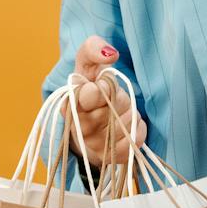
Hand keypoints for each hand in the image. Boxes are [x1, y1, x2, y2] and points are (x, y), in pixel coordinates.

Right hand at [67, 35, 145, 164]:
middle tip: (111, 98)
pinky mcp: (110, 158)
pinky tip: (127, 124)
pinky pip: (134, 141)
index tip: (99, 87)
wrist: (97, 120)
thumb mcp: (89, 63)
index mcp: (69, 103)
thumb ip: (93, 49)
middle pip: (110, 110)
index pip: (85, 96)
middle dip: (117, 100)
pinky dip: (136, 129)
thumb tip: (110, 53)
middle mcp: (79, 127)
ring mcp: (94, 145)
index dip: (97, 91)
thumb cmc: (93, 86)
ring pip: (124, 124)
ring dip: (128, 113)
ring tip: (119, 111)